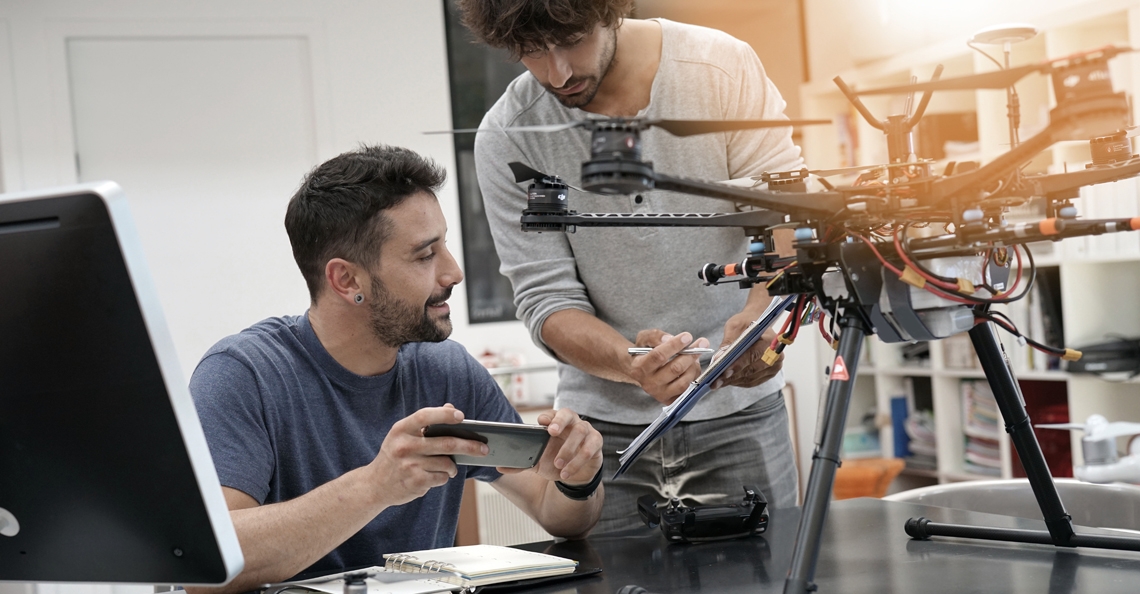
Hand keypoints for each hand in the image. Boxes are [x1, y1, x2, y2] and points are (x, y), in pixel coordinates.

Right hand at [369, 404, 488, 506]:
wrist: (375, 484)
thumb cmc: (395, 455)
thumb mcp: (403, 435)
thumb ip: (425, 422)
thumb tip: (451, 408)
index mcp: (401, 429)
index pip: (425, 416)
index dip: (444, 415)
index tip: (461, 416)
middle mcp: (404, 446)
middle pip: (446, 443)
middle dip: (469, 446)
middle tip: (484, 448)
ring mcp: (410, 465)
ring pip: (446, 463)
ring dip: (453, 466)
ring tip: (451, 467)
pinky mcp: (415, 481)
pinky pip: (442, 477)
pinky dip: (444, 477)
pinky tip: (436, 476)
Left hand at [500, 408, 601, 484]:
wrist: (574, 476)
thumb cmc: (555, 462)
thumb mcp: (536, 463)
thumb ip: (520, 463)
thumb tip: (500, 467)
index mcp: (556, 423)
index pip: (552, 413)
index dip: (548, 416)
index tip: (541, 422)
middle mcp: (572, 423)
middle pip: (569, 414)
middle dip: (560, 421)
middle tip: (551, 432)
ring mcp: (586, 431)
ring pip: (580, 431)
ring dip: (568, 448)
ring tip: (557, 464)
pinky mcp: (596, 443)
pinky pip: (591, 447)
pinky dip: (578, 461)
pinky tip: (566, 472)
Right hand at [628, 330, 709, 404]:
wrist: (641, 372)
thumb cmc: (644, 353)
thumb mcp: (644, 339)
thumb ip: (654, 336)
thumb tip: (669, 338)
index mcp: (640, 367)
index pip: (659, 355)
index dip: (675, 345)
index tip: (688, 336)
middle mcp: (649, 384)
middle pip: (675, 369)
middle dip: (691, 354)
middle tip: (702, 343)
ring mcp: (660, 394)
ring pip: (683, 382)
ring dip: (694, 367)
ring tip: (696, 356)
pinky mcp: (670, 400)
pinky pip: (687, 391)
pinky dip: (694, 377)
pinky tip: (694, 367)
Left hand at [712, 312, 783, 389]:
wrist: (758, 326)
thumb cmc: (747, 323)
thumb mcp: (735, 326)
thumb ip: (728, 342)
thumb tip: (718, 359)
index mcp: (770, 339)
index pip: (753, 355)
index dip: (738, 364)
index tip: (724, 372)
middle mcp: (776, 355)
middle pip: (752, 370)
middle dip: (732, 376)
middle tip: (715, 381)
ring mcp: (774, 366)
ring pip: (751, 378)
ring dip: (733, 381)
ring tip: (717, 382)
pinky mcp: (769, 373)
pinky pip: (752, 381)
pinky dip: (738, 382)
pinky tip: (726, 381)